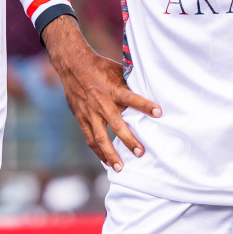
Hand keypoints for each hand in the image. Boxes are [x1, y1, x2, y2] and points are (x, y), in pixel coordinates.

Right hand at [43, 16, 159, 171]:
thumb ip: (130, 86)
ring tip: (120, 167)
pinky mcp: (81, 118)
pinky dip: (98, 151)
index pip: (132, 98)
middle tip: (140, 153)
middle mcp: (102, 104)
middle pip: (116, 126)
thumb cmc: (101, 68)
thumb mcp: (118, 72)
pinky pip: (90, 138)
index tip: (159, 112)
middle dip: (129, 140)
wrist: (73, 66)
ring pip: (100, 138)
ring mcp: (90, 113)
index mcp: (113, 90)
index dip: (145, 106)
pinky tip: (106, 161)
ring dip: (110, 154)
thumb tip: (149, 92)